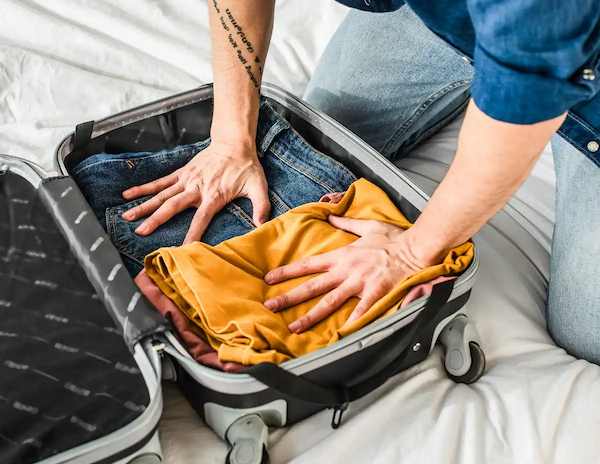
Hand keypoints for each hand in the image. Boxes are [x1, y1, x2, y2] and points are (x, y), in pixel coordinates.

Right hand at [120, 140, 269, 243]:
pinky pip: (161, 182)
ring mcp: (187, 180)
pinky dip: (144, 188)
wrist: (234, 143)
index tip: (182, 249)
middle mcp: (196, 188)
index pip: (200, 219)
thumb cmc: (246, 167)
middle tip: (141, 231)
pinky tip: (129, 194)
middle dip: (156, 219)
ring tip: (128, 216)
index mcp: (214, 195)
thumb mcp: (258, 187)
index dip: (191, 234)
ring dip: (144, 205)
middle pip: (172, 206)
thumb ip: (260, 207)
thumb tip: (261, 225)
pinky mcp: (182, 172)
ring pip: (162, 195)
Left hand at [263, 215, 428, 332]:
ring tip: (294, 327)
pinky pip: (359, 313)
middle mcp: (346, 271)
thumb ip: (346, 224)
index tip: (270, 278)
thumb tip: (331, 216)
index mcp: (342, 256)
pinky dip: (348, 325)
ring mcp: (359, 284)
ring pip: (329, 302)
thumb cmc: (394, 239)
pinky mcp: (375, 295)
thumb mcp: (367, 226)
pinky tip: (337, 337)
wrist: (416, 248)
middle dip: (289, 296)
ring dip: (310, 316)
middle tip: (270, 306)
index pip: (309, 264)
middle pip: (312, 286)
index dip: (288, 271)